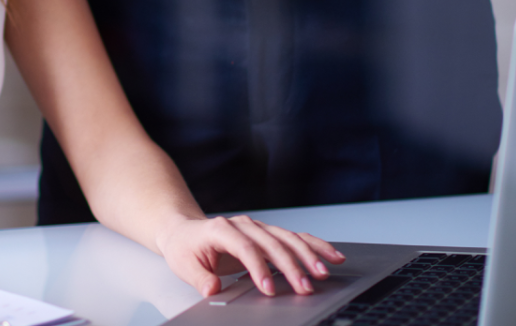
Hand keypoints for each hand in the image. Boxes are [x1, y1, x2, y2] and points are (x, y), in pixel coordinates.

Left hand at [157, 215, 345, 297]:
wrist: (186, 231)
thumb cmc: (186, 248)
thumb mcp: (184, 266)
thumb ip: (199, 278)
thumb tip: (212, 289)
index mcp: (221, 229)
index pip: (245, 248)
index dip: (259, 268)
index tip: (269, 290)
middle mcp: (243, 225)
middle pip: (272, 243)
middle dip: (291, 266)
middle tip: (304, 287)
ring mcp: (258, 227)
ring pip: (288, 238)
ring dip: (308, 255)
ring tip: (324, 273)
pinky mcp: (268, 234)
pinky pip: (295, 238)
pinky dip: (314, 246)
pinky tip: (332, 255)